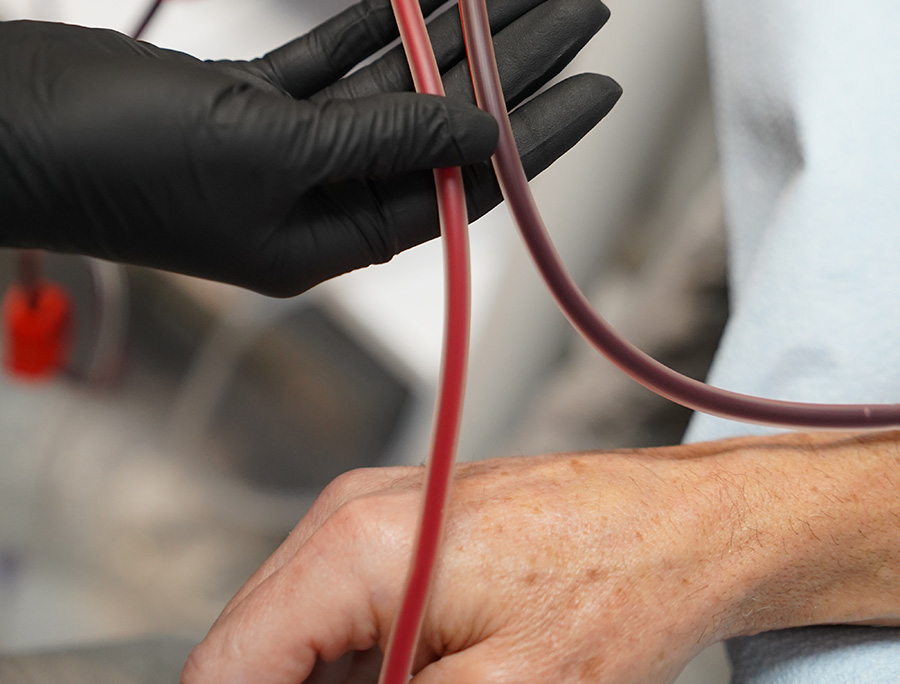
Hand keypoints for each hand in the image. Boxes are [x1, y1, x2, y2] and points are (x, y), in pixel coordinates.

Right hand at [0, 0, 618, 294]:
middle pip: (441, 128)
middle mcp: (315, 199)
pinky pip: (338, 56)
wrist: (1, 119)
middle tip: (585, 9)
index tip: (603, 83)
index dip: (537, 133)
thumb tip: (490, 135)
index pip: (460, 186)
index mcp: (327, 240)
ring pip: (395, 84)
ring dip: (460, 32)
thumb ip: (383, 144)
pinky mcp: (248, 98)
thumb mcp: (265, 153)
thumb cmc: (118, 155)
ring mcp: (282, 147)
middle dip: (516, 66)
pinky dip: (385, 19)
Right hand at [183, 434, 899, 683]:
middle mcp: (347, 516)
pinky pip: (338, 620)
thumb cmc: (615, 586)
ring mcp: (370, 519)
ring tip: (433, 682)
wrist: (681, 527)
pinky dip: (356, 671)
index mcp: (355, 542)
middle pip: (253, 652)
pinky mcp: (399, 536)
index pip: (225, 663)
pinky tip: (424, 677)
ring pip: (294, 641)